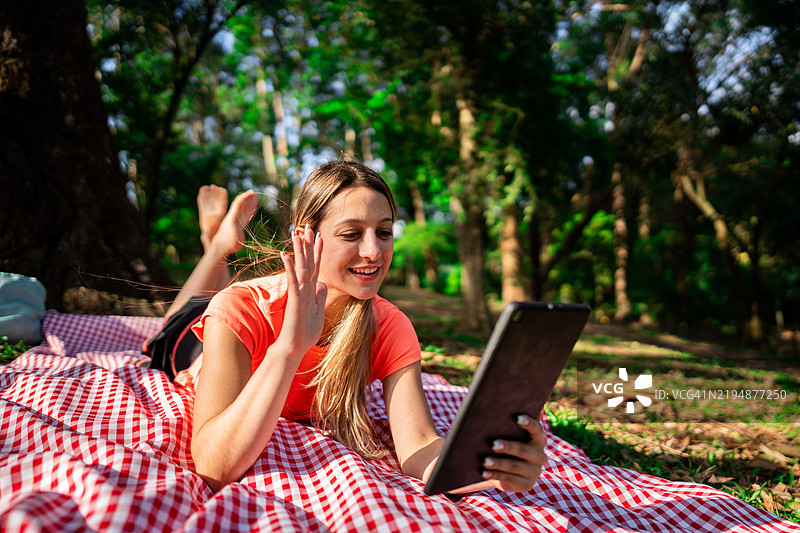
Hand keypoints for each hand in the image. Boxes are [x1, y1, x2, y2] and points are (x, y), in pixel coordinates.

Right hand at [278, 224, 326, 357]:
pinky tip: (285, 255)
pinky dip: (290, 268)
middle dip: (308, 244)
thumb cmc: (304, 332)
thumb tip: (322, 283)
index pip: (314, 267)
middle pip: (307, 262)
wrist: (293, 348)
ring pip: (299, 268)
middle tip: (308, 226)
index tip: (320, 236)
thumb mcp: (317, 312)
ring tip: (297, 234)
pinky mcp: (295, 301)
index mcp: (310, 291)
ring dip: (299, 251)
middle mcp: (303, 289)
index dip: (317, 252)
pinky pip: (293, 282)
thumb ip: (319, 297)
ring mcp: (298, 294)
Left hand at [480, 414, 547, 492]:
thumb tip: (493, 408)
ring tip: (485, 461)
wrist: (505, 471)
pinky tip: (484, 473)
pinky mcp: (527, 484)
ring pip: (515, 465)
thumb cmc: (505, 444)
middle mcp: (540, 455)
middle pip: (523, 449)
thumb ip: (507, 424)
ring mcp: (535, 471)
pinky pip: (510, 479)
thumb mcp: (508, 435)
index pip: (536, 429)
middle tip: (493, 445)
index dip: (528, 423)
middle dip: (507, 446)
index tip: (517, 418)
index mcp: (538, 439)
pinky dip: (495, 475)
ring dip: (498, 463)